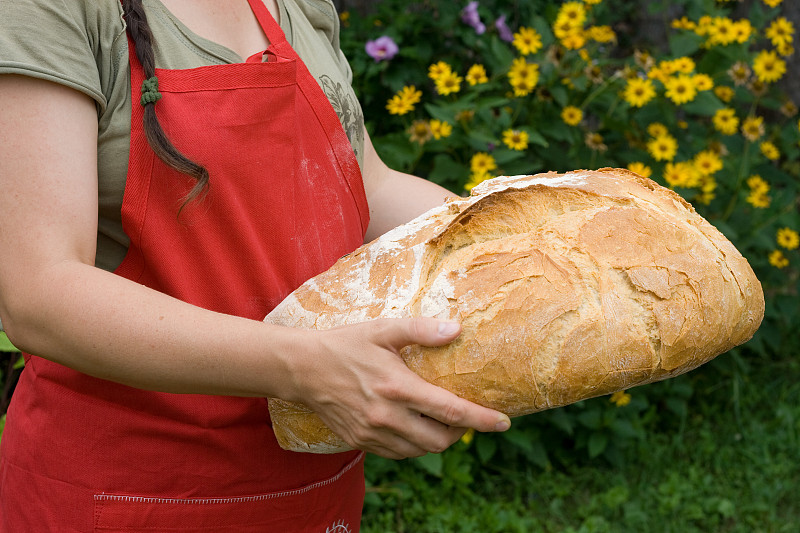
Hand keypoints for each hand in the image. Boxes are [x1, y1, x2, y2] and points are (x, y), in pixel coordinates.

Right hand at [289, 317, 510, 459]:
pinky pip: (397, 454)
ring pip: (419, 451)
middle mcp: (386, 416)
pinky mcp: (360, 441)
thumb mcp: (382, 329)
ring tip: (443, 423)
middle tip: (466, 417)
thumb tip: (456, 329)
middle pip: (439, 440)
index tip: (503, 422)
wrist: (302, 368)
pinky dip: (413, 447)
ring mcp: (371, 433)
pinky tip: (415, 429)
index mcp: (397, 387)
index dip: (481, 419)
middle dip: (460, 433)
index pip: (450, 411)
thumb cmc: (345, 344)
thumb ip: (421, 329)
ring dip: (437, 441)